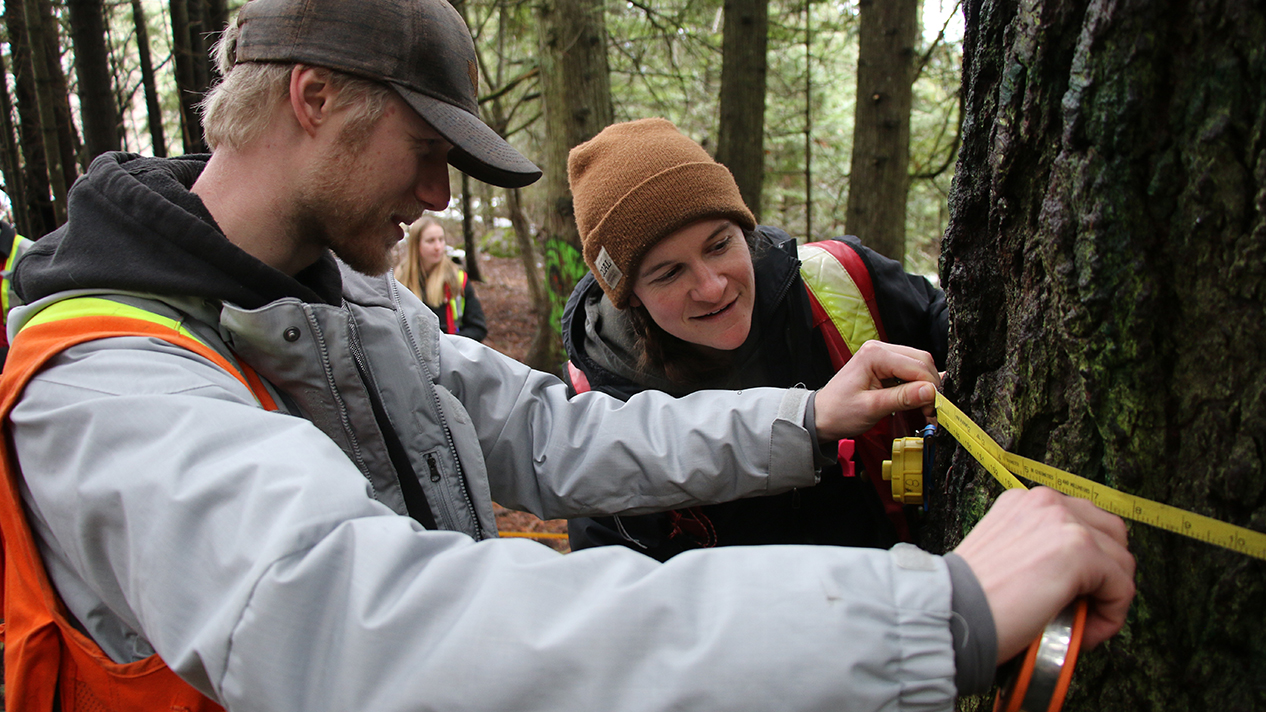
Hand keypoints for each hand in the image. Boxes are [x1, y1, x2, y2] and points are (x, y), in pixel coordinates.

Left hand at [812, 341, 940, 439]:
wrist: (822, 415)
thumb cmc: (839, 412)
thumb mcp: (872, 408)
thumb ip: (903, 398)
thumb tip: (930, 392)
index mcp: (875, 355)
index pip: (917, 366)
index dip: (930, 389)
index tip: (933, 410)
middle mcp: (880, 349)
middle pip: (922, 361)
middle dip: (931, 386)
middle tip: (931, 410)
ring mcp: (882, 355)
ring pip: (919, 365)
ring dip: (926, 386)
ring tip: (924, 408)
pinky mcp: (885, 364)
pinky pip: (910, 370)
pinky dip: (917, 384)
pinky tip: (918, 399)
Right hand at [953, 487, 1135, 663]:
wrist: (953, 611)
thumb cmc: (970, 595)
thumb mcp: (1004, 554)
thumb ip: (1038, 550)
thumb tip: (1076, 579)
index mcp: (1025, 501)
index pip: (1083, 521)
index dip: (1089, 563)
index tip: (1075, 593)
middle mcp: (1046, 502)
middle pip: (1111, 534)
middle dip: (1108, 573)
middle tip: (1086, 606)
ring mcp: (1064, 522)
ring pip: (1122, 562)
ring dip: (1109, 597)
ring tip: (1083, 623)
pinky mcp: (1080, 550)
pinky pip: (1122, 587)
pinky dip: (1111, 617)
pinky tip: (1083, 633)